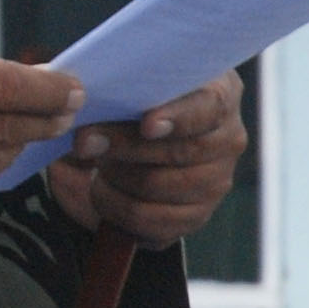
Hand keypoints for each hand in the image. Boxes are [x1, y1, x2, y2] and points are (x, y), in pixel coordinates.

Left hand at [44, 71, 245, 244]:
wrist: (123, 150)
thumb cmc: (129, 107)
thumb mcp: (126, 88)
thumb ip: (116, 87)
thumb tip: (80, 98)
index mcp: (220, 94)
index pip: (210, 106)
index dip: (179, 117)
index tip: (147, 124)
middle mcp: (228, 138)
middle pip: (183, 151)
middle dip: (126, 147)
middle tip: (84, 142)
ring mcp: (216, 181)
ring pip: (161, 186)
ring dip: (116, 176)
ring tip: (96, 163)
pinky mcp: (196, 216)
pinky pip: (152, 220)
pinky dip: (116, 206)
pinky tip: (102, 190)